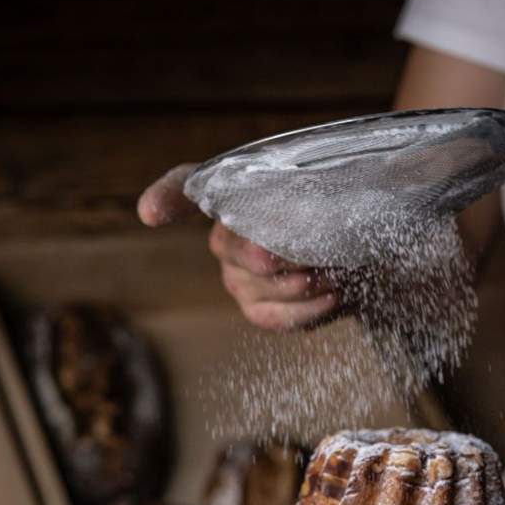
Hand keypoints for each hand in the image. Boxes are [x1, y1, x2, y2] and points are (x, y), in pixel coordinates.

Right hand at [137, 164, 336, 330]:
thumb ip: (302, 197)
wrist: (353, 254)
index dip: (166, 199)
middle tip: (315, 253)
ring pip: (257, 285)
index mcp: (230, 196)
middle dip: (279, 253)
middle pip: (236, 247)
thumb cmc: (332, 216)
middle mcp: (224, 238)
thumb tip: (301, 220)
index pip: (185, 188)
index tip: (151, 214)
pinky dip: (305, 309)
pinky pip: (271, 316)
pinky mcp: (256, 308)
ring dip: (303, 282)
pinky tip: (330, 296)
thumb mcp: (323, 194)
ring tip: (334, 271)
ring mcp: (236, 277)